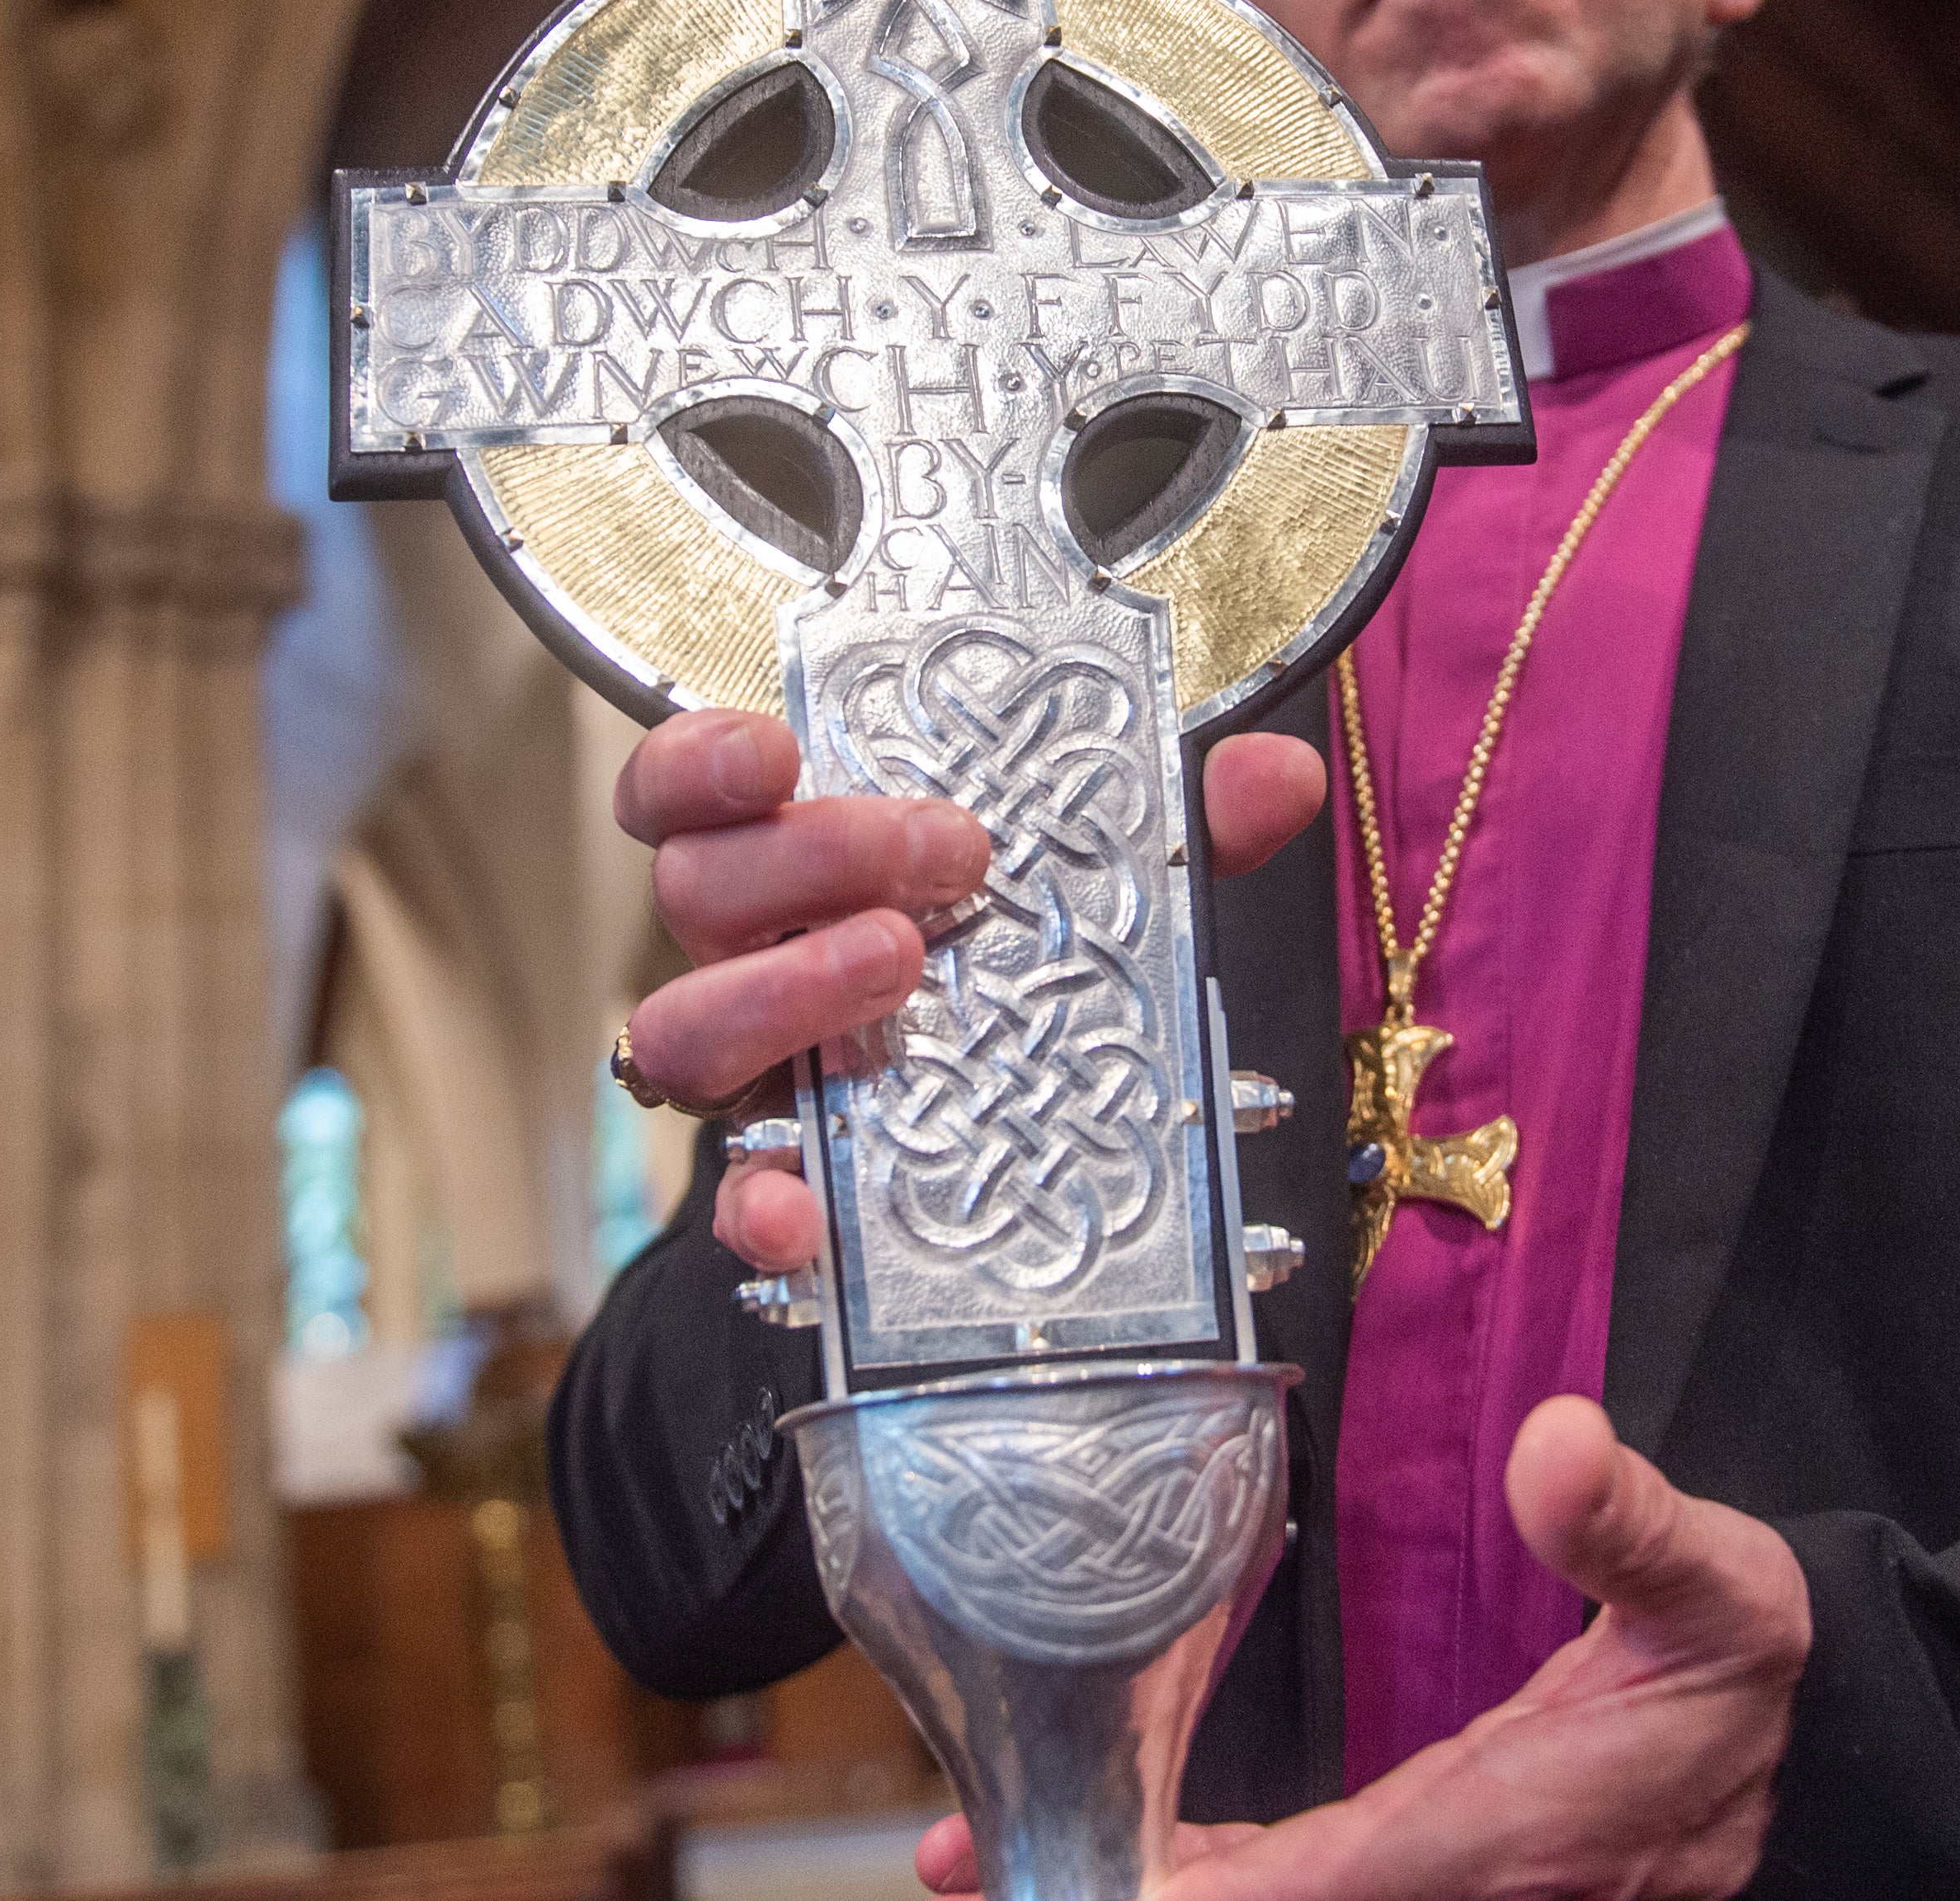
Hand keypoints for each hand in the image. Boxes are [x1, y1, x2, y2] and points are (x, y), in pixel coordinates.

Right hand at [615, 709, 1325, 1275]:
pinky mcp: (786, 1178)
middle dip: (816, 852)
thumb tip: (1277, 778)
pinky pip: (733, 1200)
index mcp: (801, 862)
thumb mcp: (1112, 883)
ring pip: (682, 1030)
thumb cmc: (1035, 962)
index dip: (698, 762)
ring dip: (782, 991)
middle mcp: (753, 957)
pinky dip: (759, 1205)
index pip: (682, 793)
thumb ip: (1178, 826)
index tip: (777, 749)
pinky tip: (804, 1210)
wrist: (1031, 1130)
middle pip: (700, 889)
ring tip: (901, 964)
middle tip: (955, 850)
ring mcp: (761, 1070)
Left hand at [911, 1398, 1809, 1899]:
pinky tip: (1143, 1859)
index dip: (1219, 1890)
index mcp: (1515, 1830)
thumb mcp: (1722, 1586)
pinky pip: (1315, 1899)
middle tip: (972, 1860)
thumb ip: (1629, 1525)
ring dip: (1153, 1894)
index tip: (1101, 1878)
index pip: (1343, 1873)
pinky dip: (1216, 1884)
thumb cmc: (1758, 1676)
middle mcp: (1471, 1891)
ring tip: (990, 1862)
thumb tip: (1555, 1441)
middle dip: (1133, 1896)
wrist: (1823, 1764)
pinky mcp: (1448, 1889)